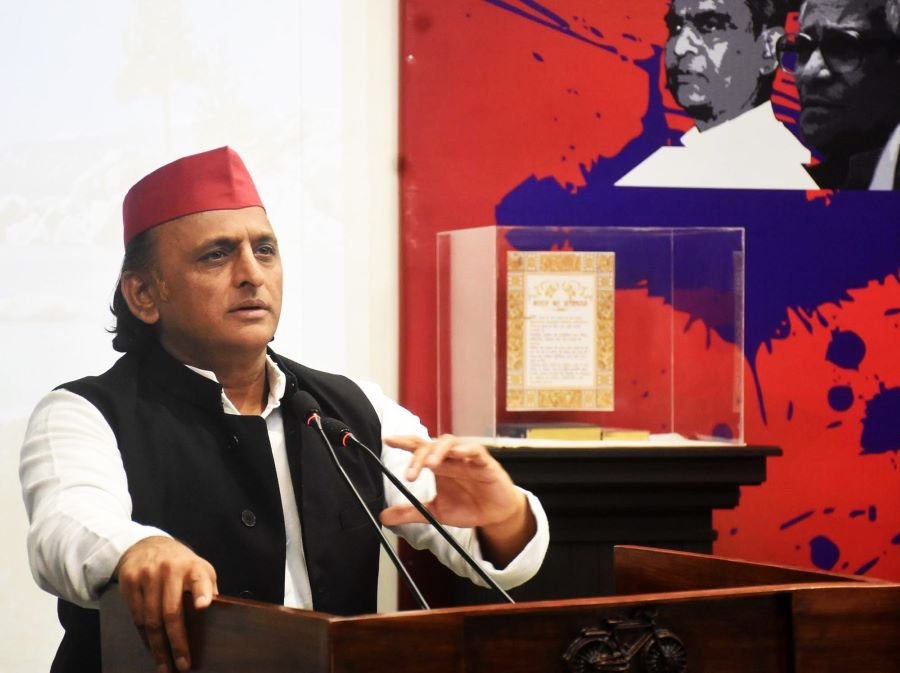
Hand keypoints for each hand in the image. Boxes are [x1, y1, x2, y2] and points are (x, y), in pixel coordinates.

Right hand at [115, 536, 217, 672]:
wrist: (146, 545)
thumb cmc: (180, 564)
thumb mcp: (199, 569)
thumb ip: (206, 590)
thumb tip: (219, 615)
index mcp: (193, 567)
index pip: (199, 580)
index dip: (201, 593)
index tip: (204, 607)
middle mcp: (170, 569)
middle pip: (171, 611)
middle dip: (177, 642)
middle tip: (183, 664)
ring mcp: (148, 575)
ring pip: (151, 618)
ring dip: (158, 646)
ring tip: (165, 665)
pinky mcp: (130, 581)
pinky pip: (136, 616)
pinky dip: (144, 636)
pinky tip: (151, 647)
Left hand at [379, 434, 535, 565]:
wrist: (495, 515)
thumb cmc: (468, 506)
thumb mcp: (435, 512)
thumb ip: (410, 512)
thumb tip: (383, 516)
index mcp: (438, 465)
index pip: (418, 448)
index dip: (404, 442)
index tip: (388, 440)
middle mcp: (450, 457)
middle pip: (430, 445)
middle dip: (418, 456)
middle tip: (410, 476)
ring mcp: (467, 457)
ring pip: (450, 442)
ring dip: (438, 451)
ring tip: (430, 465)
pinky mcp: (484, 462)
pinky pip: (474, 450)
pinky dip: (465, 449)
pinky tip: (457, 454)